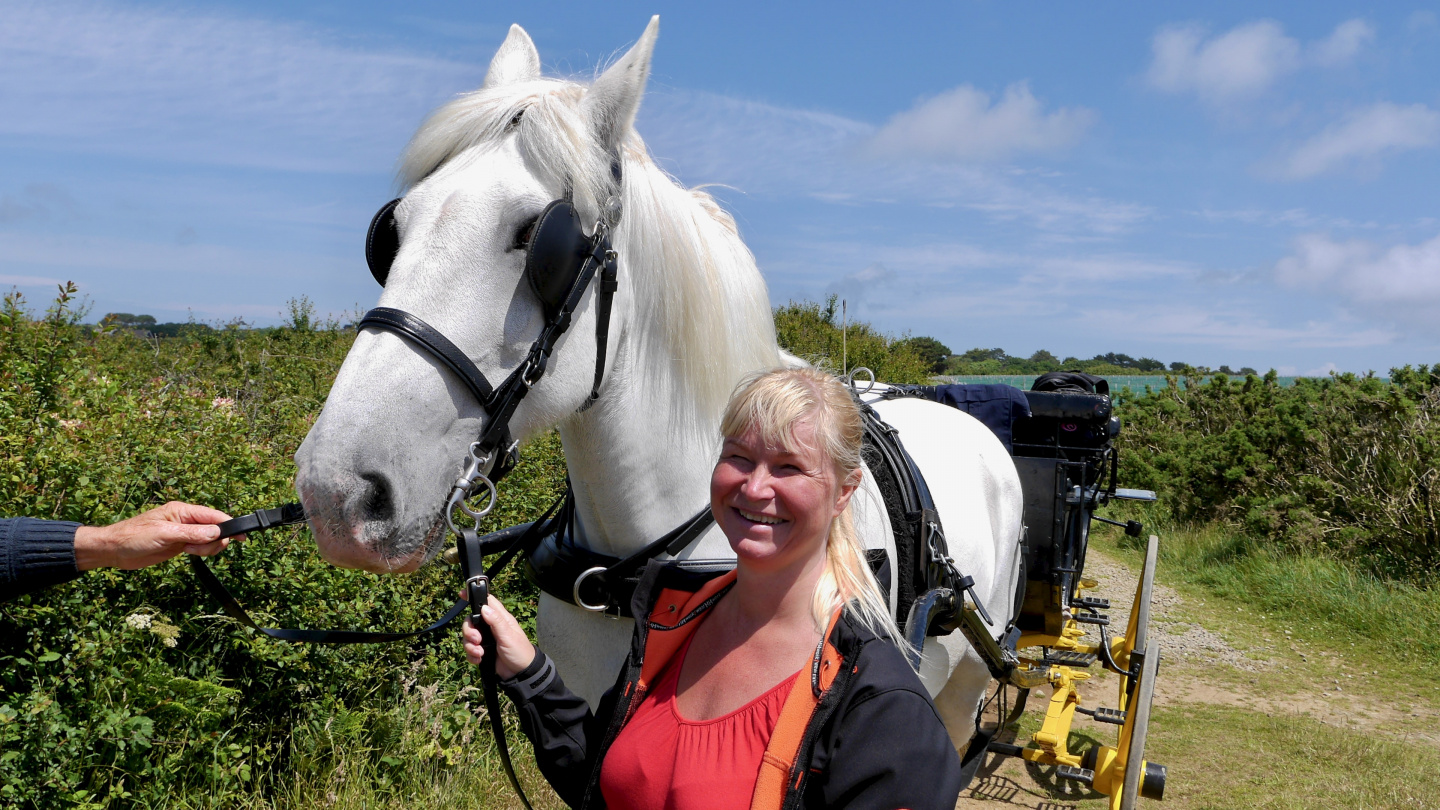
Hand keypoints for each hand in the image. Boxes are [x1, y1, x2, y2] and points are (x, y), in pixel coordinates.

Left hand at [73, 501, 238, 570]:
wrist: (114, 550)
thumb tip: (217, 533)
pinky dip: (201, 552)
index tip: (243, 537)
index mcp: (182, 511)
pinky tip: (189, 554)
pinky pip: (200, 547)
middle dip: (214, 542)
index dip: (230, 525)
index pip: (214, 516)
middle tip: (195, 550)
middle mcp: (186, 520)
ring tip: (188, 552)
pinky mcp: (180, 544)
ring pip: (209, 539)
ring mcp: (183, 532)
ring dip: (206, 549)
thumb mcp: (164, 534)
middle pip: (215, 529)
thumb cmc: (133, 537)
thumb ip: (192, 534)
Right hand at [461, 594, 536, 679]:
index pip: (486, 602)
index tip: (461, 595)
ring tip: (480, 653)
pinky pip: (469, 650)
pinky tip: (479, 660)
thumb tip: (484, 607)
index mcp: (500, 618)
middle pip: (471, 621)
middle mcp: (490, 627)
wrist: (520, 673)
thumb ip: (496, 622)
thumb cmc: (519, 651)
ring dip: (470, 646)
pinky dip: (471, 656)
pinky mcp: (482, 651)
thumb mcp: (508, 636)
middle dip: (469, 631)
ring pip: (468, 637)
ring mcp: (485, 639)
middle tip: (478, 640)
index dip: (475, 597)